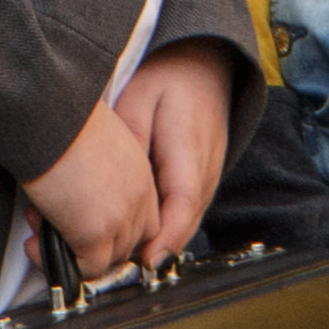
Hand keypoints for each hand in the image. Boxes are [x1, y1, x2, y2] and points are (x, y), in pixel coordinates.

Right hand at [27, 99, 163, 282]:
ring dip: (70, 252)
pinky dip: (56, 262)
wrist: (48, 116)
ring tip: (37, 230)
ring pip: (107, 260)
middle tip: (51, 224)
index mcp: (138, 169)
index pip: (143, 217)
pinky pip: (85, 269)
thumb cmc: (59, 117)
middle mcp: (137, 195)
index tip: (81, 227)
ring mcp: (120, 217)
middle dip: (89, 244)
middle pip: (128, 244)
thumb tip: (72, 193)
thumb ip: (95, 171)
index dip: (113, 230)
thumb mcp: (91, 141)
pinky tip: (34, 245)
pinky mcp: (96, 234)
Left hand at [114, 42, 234, 261]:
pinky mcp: (204, 174)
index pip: (182, 203)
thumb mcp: (138, 97)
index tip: (146, 260)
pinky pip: (186, 207)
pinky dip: (167, 223)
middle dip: (156, 248)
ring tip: (122, 256)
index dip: (166, 237)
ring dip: (160, 239)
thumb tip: (119, 181)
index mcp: (189, 148)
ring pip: (186, 217)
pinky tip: (139, 230)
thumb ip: (130, 139)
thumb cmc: (167, 75)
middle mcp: (206, 167)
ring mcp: (209, 172)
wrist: (203, 61)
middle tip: (119, 266)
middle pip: (185, 221)